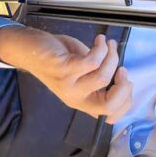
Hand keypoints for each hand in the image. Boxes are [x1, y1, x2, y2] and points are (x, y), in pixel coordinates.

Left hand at [0, 28, 132, 120]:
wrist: (29, 49)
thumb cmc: (58, 58)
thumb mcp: (81, 73)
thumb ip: (98, 78)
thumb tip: (123, 76)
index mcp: (82, 101)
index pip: (110, 116)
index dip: (126, 100)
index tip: (126, 80)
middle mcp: (75, 98)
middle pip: (108, 105)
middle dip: (123, 87)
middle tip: (122, 68)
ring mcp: (68, 85)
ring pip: (102, 77)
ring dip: (111, 57)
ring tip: (107, 44)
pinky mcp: (62, 69)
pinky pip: (91, 62)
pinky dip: (100, 48)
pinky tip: (99, 40)